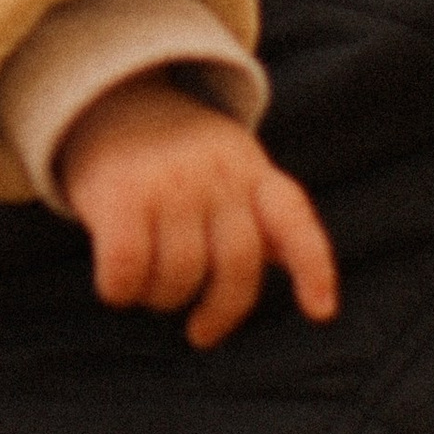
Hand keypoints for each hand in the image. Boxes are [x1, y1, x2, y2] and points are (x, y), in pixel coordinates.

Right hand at [56, 72, 338, 349]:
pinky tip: (118, 288)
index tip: (320, 312)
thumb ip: (265, 225)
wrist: (113, 102)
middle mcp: (217, 176)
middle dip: (220, 311)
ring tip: (151, 291)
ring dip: (163, 299)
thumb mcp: (235, 173)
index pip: (294, 221)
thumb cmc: (181, 162)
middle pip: (236, 265)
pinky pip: (128, 266)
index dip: (313, 268)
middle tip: (201, 331)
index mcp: (252, 172)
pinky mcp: (121, 195)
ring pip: (181, 274)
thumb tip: (317, 295)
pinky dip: (121, 290)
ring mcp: (170, 183)